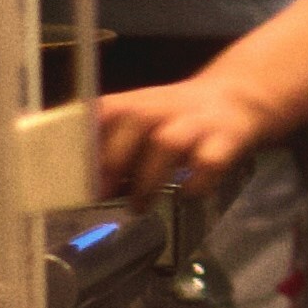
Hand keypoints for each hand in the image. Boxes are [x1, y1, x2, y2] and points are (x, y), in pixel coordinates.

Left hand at [97, 73, 267, 198]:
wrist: (239, 100)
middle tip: (102, 194)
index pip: (105, 110)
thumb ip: (116, 147)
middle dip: (115, 160)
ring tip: (139, 207)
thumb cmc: (177, 120)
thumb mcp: (144, 120)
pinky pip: (210, 162)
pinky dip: (195, 183)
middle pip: (136, 121)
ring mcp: (197, 123)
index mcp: (139, 102)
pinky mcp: (228, 141)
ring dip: (148, 179)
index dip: (85, 137)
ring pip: (169, 143)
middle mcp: (165, 107)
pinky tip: (186, 195)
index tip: (69, 170)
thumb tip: (86, 186)